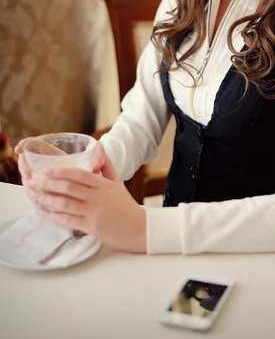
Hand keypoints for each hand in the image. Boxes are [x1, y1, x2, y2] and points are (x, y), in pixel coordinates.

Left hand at [25, 143, 145, 252]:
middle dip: (48, 184)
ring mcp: (94, 212)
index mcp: (103, 184)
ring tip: (34, 195)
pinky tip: (44, 213)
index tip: (47, 171)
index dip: (61, 172)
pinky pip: (69, 220)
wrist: (140, 228)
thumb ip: (106, 165)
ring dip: (47, 199)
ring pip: (66, 203)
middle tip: (34, 182)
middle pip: (69, 187)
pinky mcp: (92, 227)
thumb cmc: (126, 205)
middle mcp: (98, 196)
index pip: (79, 174)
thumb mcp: (117, 182)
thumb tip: (99, 145)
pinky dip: (54, 216)